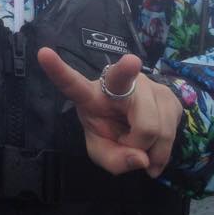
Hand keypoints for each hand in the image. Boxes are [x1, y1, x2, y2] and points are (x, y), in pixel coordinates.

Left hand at [37, 47, 182, 177]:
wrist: (140, 126)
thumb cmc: (112, 133)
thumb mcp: (103, 152)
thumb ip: (114, 161)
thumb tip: (141, 158)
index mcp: (90, 95)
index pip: (72, 84)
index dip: (58, 70)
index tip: (43, 53)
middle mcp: (116, 82)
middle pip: (122, 79)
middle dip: (127, 79)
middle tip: (131, 84)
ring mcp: (145, 84)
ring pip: (152, 125)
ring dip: (149, 148)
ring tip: (138, 144)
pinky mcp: (168, 95)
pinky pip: (170, 131)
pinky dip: (163, 151)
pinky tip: (154, 149)